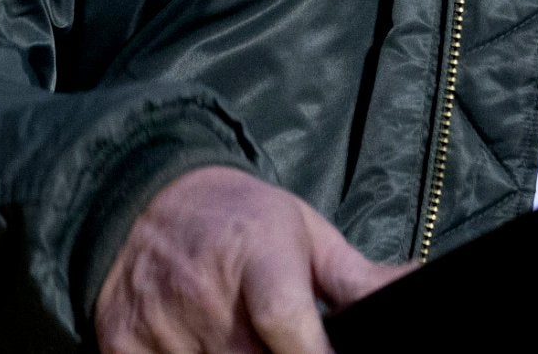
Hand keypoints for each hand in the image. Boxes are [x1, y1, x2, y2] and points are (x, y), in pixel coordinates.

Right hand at [94, 165, 410, 353]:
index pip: (284, 320)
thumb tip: (417, 283)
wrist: (142, 200)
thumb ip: (357, 278)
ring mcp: (159, 327)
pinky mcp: (120, 349)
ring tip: (245, 343)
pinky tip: (201, 349)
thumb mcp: (303, 232)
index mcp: (258, 257)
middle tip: (287, 344)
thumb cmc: (237, 220)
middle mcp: (205, 296)